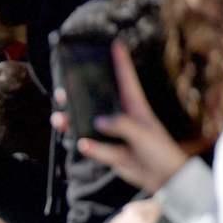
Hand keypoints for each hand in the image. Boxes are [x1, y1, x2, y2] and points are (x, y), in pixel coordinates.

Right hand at [75, 41, 187, 192]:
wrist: (164, 178)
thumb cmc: (159, 150)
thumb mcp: (143, 133)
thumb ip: (121, 125)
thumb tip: (97, 122)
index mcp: (135, 106)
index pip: (126, 79)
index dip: (120, 62)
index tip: (115, 44)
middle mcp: (120, 117)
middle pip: (96, 100)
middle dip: (79, 93)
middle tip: (63, 89)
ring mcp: (112, 134)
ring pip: (87, 123)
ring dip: (72, 120)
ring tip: (59, 117)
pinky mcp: (107, 151)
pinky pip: (91, 146)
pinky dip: (86, 146)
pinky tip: (81, 144)